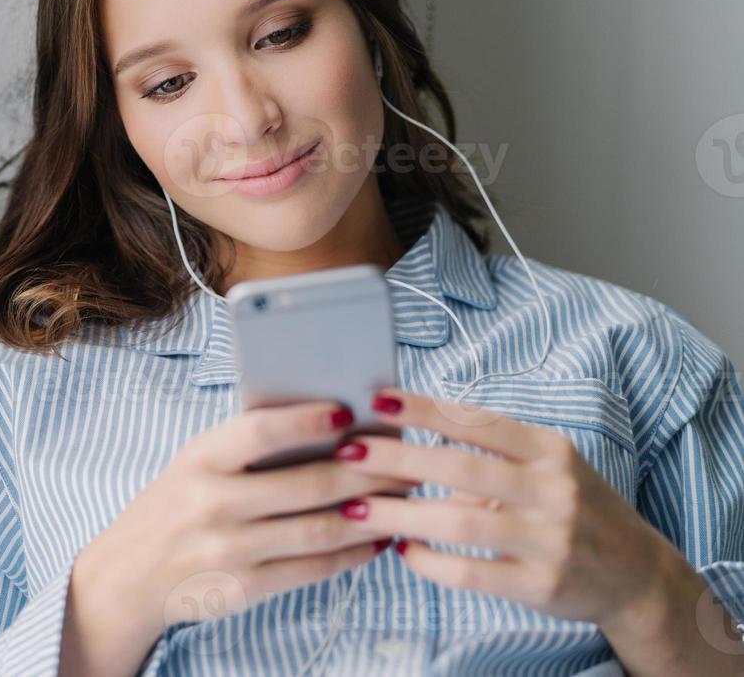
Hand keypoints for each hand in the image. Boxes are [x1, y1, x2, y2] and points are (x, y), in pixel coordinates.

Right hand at [60, 399, 409, 674]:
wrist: (127, 576)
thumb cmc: (175, 505)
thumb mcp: (196, 463)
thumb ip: (247, 445)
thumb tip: (329, 423)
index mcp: (200, 459)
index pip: (258, 431)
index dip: (306, 421)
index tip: (348, 411)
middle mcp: (213, 503)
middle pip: (307, 485)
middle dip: (368, 473)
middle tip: (408, 461)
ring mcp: (229, 549)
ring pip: (319, 530)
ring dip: (371, 514)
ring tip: (403, 498)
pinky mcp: (244, 587)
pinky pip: (312, 569)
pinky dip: (352, 554)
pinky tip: (376, 539)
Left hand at [331, 386, 686, 629]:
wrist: (637, 575)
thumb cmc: (572, 508)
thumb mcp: (546, 467)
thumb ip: (487, 451)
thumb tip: (404, 432)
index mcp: (550, 450)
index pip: (478, 421)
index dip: (425, 410)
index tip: (376, 400)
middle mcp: (553, 490)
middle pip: (461, 468)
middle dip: (397, 458)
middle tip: (348, 453)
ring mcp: (549, 539)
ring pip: (459, 522)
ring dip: (400, 515)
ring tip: (355, 509)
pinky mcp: (541, 585)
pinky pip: (471, 573)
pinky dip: (430, 562)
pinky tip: (402, 551)